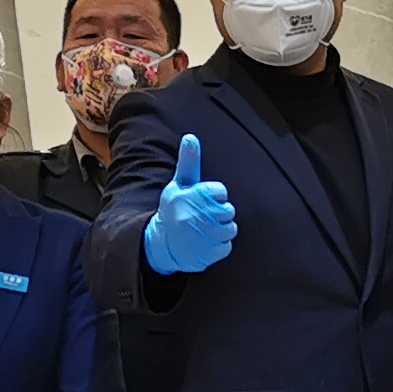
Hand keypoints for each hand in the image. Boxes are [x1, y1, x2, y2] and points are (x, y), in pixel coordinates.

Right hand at [143, 132, 236, 275]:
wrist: (161, 243)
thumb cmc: (174, 210)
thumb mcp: (178, 184)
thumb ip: (189, 162)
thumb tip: (190, 137)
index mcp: (190, 197)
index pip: (221, 192)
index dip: (214, 196)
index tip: (202, 201)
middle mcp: (196, 217)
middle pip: (229, 210)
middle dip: (220, 212)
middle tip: (204, 216)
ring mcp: (202, 237)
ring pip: (231, 228)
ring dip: (221, 229)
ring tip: (204, 229)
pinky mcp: (207, 254)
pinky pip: (227, 246)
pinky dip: (219, 246)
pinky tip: (205, 242)